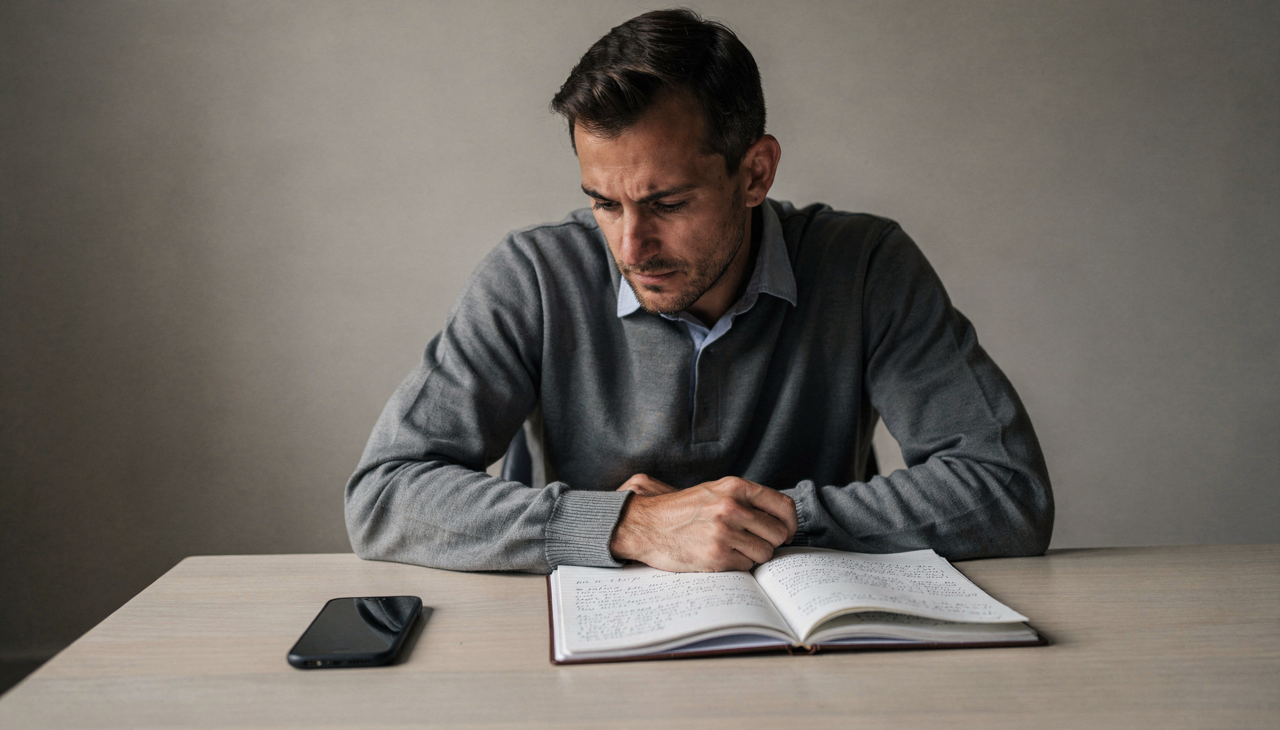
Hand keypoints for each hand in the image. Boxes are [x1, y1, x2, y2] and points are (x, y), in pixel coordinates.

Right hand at [610, 477, 797, 572]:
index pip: (783, 506)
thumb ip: (744, 499)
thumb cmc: (680, 510)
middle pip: (778, 533)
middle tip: (754, 542)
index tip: (786, 532)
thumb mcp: (713, 491)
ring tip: (732, 549)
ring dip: (753, 555)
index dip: (790, 523)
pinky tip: (720, 556)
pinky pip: (746, 566)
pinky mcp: (716, 556)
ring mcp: (724, 532)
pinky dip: (737, 565)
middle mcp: (732, 507)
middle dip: (770, 542)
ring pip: (765, 553)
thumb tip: (779, 517)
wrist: (645, 525)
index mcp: (734, 487)